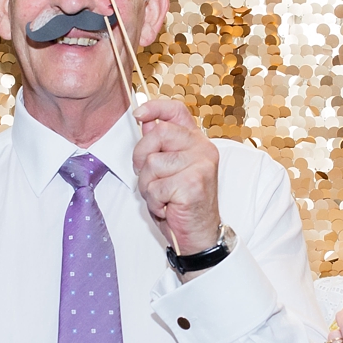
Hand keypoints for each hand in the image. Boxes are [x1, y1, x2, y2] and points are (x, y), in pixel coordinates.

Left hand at [132, 98, 220, 254]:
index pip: (177, 111)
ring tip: (163, 197)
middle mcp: (203, 149)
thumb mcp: (168, 170)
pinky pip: (155, 187)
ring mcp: (200, 165)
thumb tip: (147, 121)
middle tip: (150, 178)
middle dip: (142, 158)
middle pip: (158, 134)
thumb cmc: (181, 203)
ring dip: (148, 186)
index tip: (139, 114)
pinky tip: (168, 207)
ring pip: (152, 164)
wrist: (199, 235)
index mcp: (196, 142)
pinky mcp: (193, 184)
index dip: (155, 107)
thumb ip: (160, 145)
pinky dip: (155, 202)